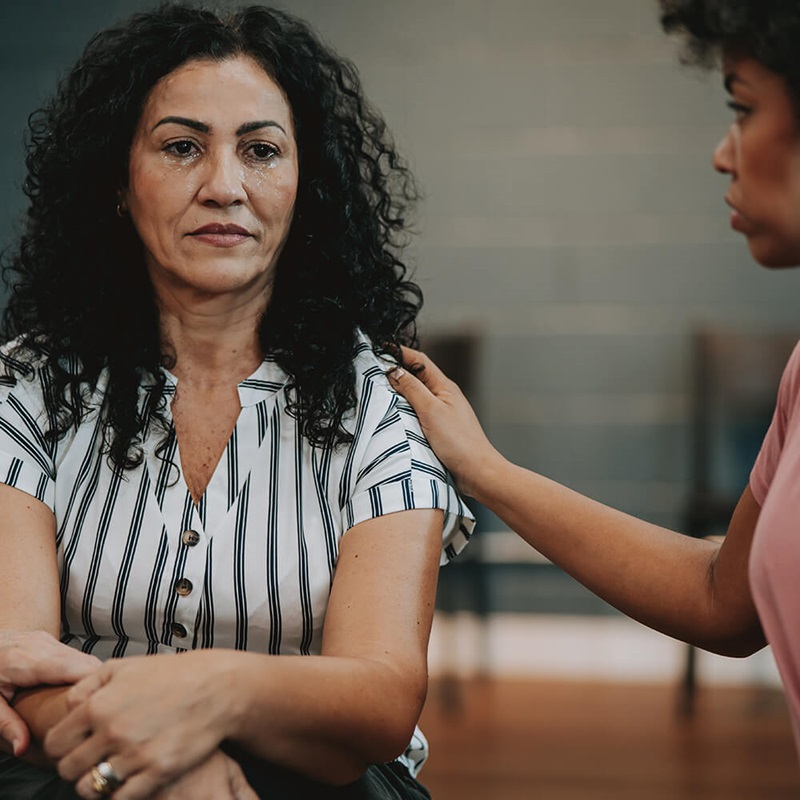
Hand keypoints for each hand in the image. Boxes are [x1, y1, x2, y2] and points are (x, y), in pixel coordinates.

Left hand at [0, 630, 99, 756]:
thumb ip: (6, 724)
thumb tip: (22, 749)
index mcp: (24, 661)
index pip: (70, 669)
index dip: (91, 684)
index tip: (104, 703)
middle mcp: (41, 645)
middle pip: (84, 662)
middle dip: (98, 683)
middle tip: (108, 708)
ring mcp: (47, 640)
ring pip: (83, 657)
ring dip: (93, 677)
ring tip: (100, 701)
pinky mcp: (48, 640)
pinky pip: (75, 655)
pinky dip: (84, 671)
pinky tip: (84, 689)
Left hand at [45, 651, 237, 799]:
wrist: (216, 687)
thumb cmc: (171, 674)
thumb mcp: (124, 666)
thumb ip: (87, 685)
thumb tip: (65, 707)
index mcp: (99, 705)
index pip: (54, 743)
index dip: (61, 746)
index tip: (74, 744)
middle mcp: (112, 732)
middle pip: (68, 769)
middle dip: (76, 765)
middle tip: (93, 757)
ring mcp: (135, 754)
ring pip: (91, 788)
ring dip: (95, 782)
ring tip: (110, 769)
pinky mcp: (157, 771)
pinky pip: (120, 798)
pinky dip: (119, 793)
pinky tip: (129, 778)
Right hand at [388, 346, 501, 496]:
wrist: (477, 473)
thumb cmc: (459, 442)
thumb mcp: (431, 410)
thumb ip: (412, 389)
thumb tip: (394, 370)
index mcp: (444, 387)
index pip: (419, 361)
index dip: (400, 352)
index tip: (380, 349)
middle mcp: (443, 397)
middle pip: (416, 377)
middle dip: (396, 372)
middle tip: (373, 370)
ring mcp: (441, 414)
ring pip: (415, 397)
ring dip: (398, 394)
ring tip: (377, 392)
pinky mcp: (437, 431)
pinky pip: (416, 415)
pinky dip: (403, 412)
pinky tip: (392, 418)